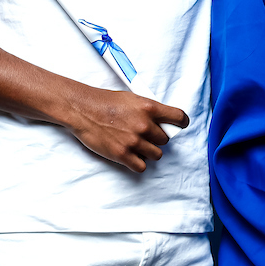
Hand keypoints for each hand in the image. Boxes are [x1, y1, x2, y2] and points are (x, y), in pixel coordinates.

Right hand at [67, 87, 189, 173]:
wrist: (82, 109)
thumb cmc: (105, 102)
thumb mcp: (133, 99)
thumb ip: (150, 111)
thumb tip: (163, 122)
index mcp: (150, 108)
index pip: (179, 118)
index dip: (181, 123)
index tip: (180, 126)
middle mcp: (145, 125)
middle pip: (165, 140)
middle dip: (156, 138)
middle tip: (144, 135)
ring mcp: (134, 141)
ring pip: (157, 154)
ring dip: (149, 151)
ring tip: (137, 145)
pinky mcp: (122, 154)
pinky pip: (142, 166)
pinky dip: (138, 163)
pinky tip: (131, 156)